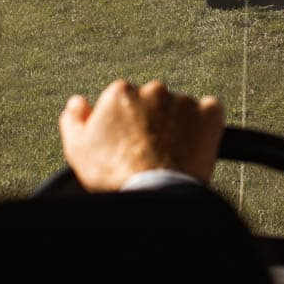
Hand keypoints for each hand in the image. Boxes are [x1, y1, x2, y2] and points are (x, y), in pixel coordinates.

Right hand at [59, 79, 225, 189]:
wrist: (157, 193)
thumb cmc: (115, 174)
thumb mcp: (79, 150)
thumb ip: (74, 120)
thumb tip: (77, 102)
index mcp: (120, 92)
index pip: (124, 102)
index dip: (125, 125)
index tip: (128, 144)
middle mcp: (153, 90)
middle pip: (153, 102)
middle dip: (152, 121)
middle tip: (150, 150)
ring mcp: (183, 101)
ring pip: (180, 109)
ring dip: (178, 124)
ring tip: (171, 153)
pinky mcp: (209, 114)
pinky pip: (210, 111)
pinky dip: (205, 125)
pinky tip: (194, 144)